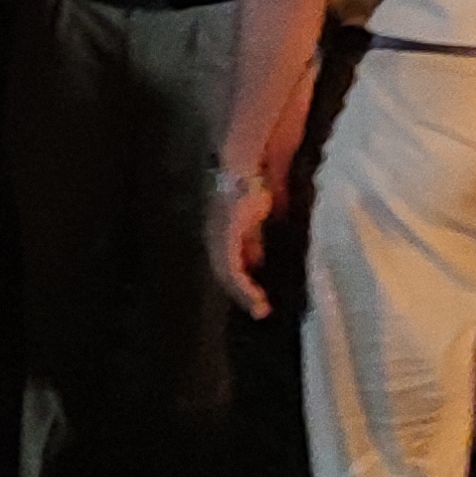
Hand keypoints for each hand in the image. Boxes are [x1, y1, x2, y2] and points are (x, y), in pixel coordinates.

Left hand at [207, 167, 279, 321]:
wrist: (242, 167)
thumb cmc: (250, 183)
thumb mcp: (256, 217)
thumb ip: (254, 237)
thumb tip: (256, 259)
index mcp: (222, 231)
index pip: (228, 261)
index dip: (241, 279)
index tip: (259, 295)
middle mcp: (215, 236)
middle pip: (225, 272)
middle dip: (242, 291)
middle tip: (260, 309)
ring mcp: (217, 238)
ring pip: (226, 276)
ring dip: (243, 294)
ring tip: (260, 310)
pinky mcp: (224, 239)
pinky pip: (232, 271)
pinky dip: (244, 288)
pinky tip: (256, 299)